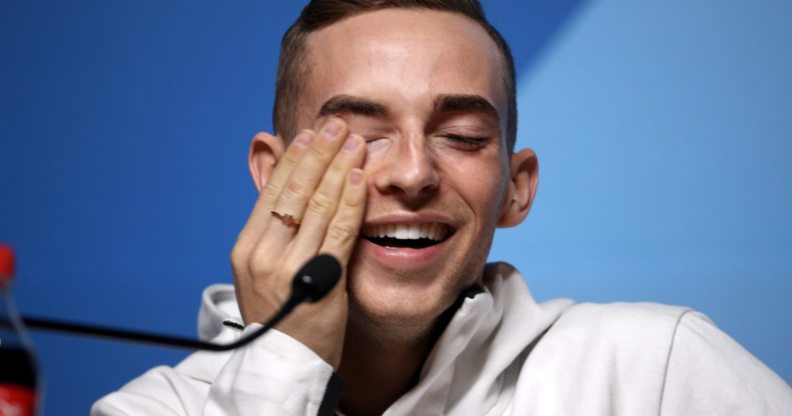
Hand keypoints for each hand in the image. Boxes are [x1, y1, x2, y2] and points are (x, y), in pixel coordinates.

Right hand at [230, 118, 365, 367]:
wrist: (286, 364)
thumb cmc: (281, 314)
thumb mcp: (263, 269)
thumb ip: (273, 227)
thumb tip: (280, 185)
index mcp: (246, 248)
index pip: (272, 190)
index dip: (294, 158)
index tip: (310, 132)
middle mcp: (262, 254)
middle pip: (294, 191)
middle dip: (318, 152)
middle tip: (336, 124)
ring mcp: (289, 268)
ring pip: (316, 205)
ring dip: (338, 168)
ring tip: (354, 141)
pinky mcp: (320, 280)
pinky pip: (338, 231)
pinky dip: (350, 201)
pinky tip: (359, 178)